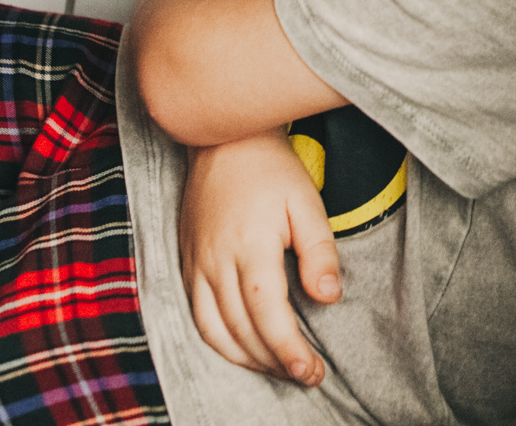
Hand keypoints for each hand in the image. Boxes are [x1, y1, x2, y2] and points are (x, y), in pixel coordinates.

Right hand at [177, 132, 341, 384]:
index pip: (267, 312)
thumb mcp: (307, 202)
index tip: (310, 370)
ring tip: (281, 367)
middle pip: (241, 329)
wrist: (221, 141)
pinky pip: (198, 318)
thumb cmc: (270, 169)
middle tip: (307, 375)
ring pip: (215, 331)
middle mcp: (216, 260)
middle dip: (275, 361)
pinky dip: (222, 343)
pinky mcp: (187, 265)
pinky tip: (246, 350)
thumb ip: (319, 251)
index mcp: (249, 245)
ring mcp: (196, 265)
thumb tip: (329, 297)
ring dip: (248, 358)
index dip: (288, 348)